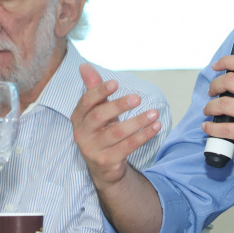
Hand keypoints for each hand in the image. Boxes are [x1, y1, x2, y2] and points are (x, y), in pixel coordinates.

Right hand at [71, 63, 161, 186]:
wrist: (102, 167)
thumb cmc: (100, 131)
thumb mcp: (96, 110)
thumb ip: (93, 88)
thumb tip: (84, 65)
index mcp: (78, 117)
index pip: (86, 101)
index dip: (100, 91)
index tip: (116, 83)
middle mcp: (81, 133)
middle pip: (99, 117)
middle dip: (119, 106)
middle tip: (138, 98)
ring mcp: (92, 149)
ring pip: (116, 133)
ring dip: (137, 122)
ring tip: (154, 113)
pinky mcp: (106, 161)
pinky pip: (127, 147)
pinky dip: (143, 136)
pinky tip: (155, 127)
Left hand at [201, 54, 233, 173]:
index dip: (227, 61)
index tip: (218, 66)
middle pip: (229, 80)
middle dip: (215, 85)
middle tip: (212, 91)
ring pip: (223, 104)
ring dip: (210, 107)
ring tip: (208, 110)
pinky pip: (225, 129)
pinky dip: (212, 128)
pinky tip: (209, 129)